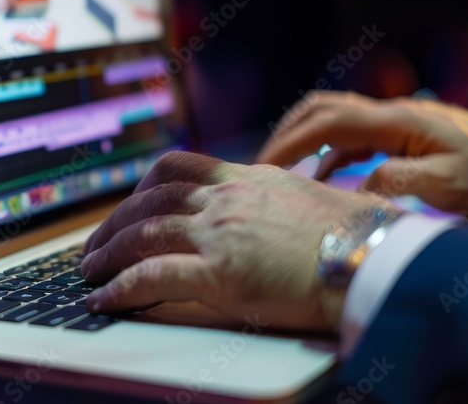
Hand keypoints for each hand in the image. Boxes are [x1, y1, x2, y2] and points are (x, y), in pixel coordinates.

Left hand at [81, 151, 392, 331]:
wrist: (377, 256)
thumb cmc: (361, 232)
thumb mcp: (312, 196)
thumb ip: (280, 197)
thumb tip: (279, 205)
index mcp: (247, 177)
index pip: (180, 167)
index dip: (145, 185)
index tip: (131, 201)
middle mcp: (226, 199)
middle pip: (150, 200)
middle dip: (115, 222)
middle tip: (96, 243)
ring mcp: (220, 233)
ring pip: (142, 234)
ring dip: (108, 253)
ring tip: (90, 271)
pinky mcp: (219, 274)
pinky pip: (151, 278)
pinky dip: (120, 288)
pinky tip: (104, 299)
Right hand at [257, 92, 467, 214]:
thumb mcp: (447, 186)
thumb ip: (396, 182)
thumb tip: (356, 185)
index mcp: (395, 120)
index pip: (328, 122)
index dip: (291, 142)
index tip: (265, 166)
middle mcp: (387, 112)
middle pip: (321, 108)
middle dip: (287, 133)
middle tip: (263, 164)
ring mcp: (391, 120)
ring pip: (332, 116)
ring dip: (303, 137)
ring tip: (281, 168)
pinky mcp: (397, 133)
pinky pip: (350, 135)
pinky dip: (327, 151)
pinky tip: (320, 177)